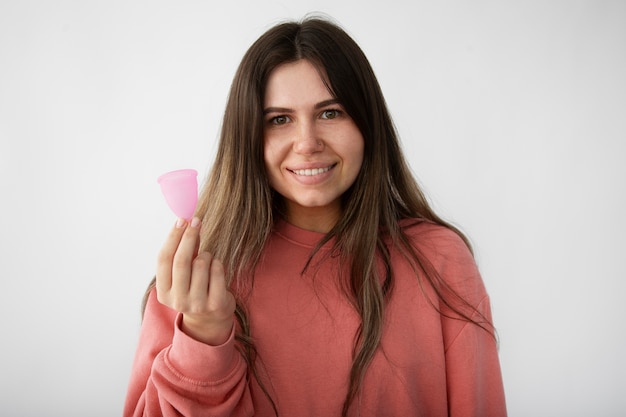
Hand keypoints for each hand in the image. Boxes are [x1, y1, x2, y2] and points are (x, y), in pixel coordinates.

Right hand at [156, 217, 235, 344]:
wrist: (210, 320)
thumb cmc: (195, 289)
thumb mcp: (183, 275)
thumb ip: (183, 253)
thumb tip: (187, 223)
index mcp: (163, 292)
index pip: (164, 259)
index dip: (172, 237)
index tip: (181, 220)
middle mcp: (177, 300)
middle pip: (181, 260)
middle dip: (189, 237)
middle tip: (196, 221)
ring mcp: (197, 304)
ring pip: (201, 263)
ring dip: (206, 254)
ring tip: (207, 261)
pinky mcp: (215, 304)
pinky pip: (217, 270)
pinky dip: (217, 263)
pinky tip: (216, 269)